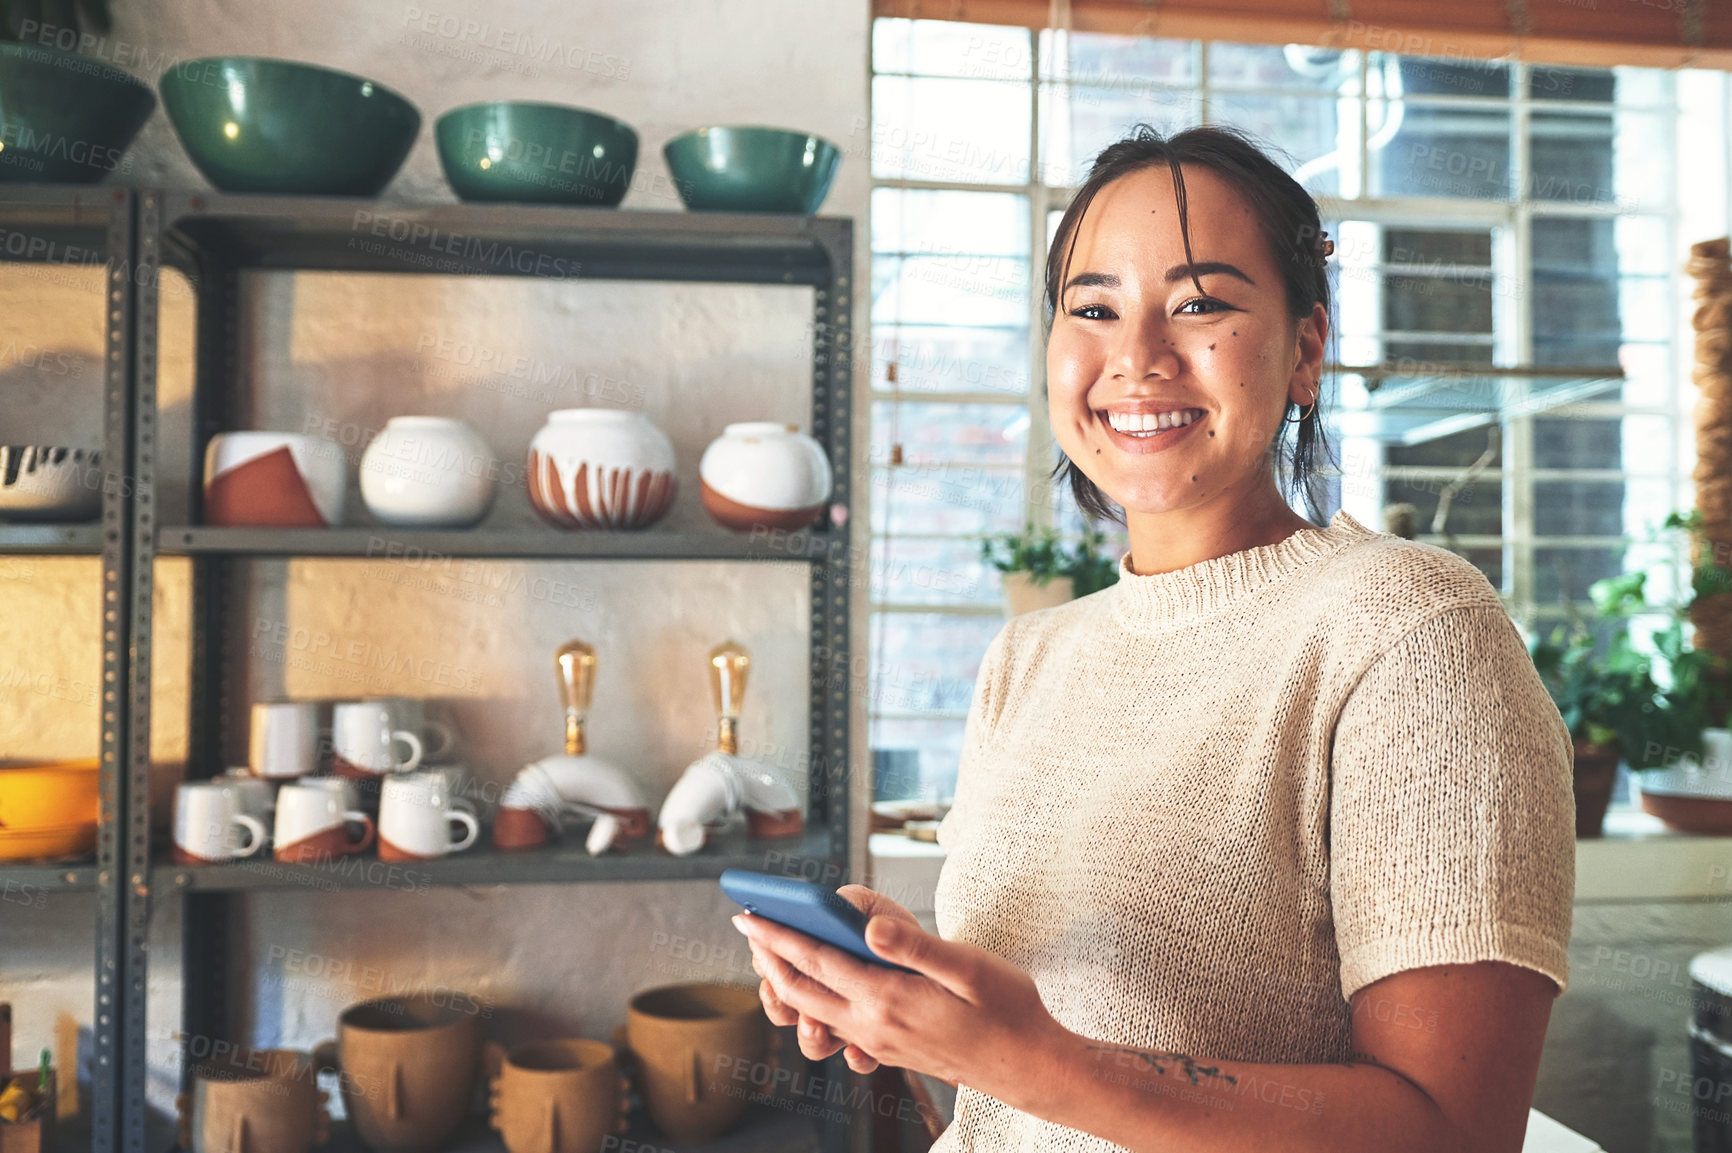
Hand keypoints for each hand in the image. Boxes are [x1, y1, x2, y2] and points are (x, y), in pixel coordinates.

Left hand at [735, 892, 1070, 1106]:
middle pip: (802, 991)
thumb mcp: (968, 967)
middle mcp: (874, 1025)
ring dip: (788, 985)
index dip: (779, 936)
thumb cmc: (1007, 1009)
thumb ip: (914, 946)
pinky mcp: (890, 1050)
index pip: (817, 961)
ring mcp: (880, 1042)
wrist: (1029, 1066)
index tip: (748, 915)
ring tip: (774, 956)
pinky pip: (838, 1027)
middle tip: (748, 928)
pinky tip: (820, 990)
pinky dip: (816, 1005)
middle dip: (770, 958)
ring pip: (816, 1013)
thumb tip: (866, 924)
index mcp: (888, 999)